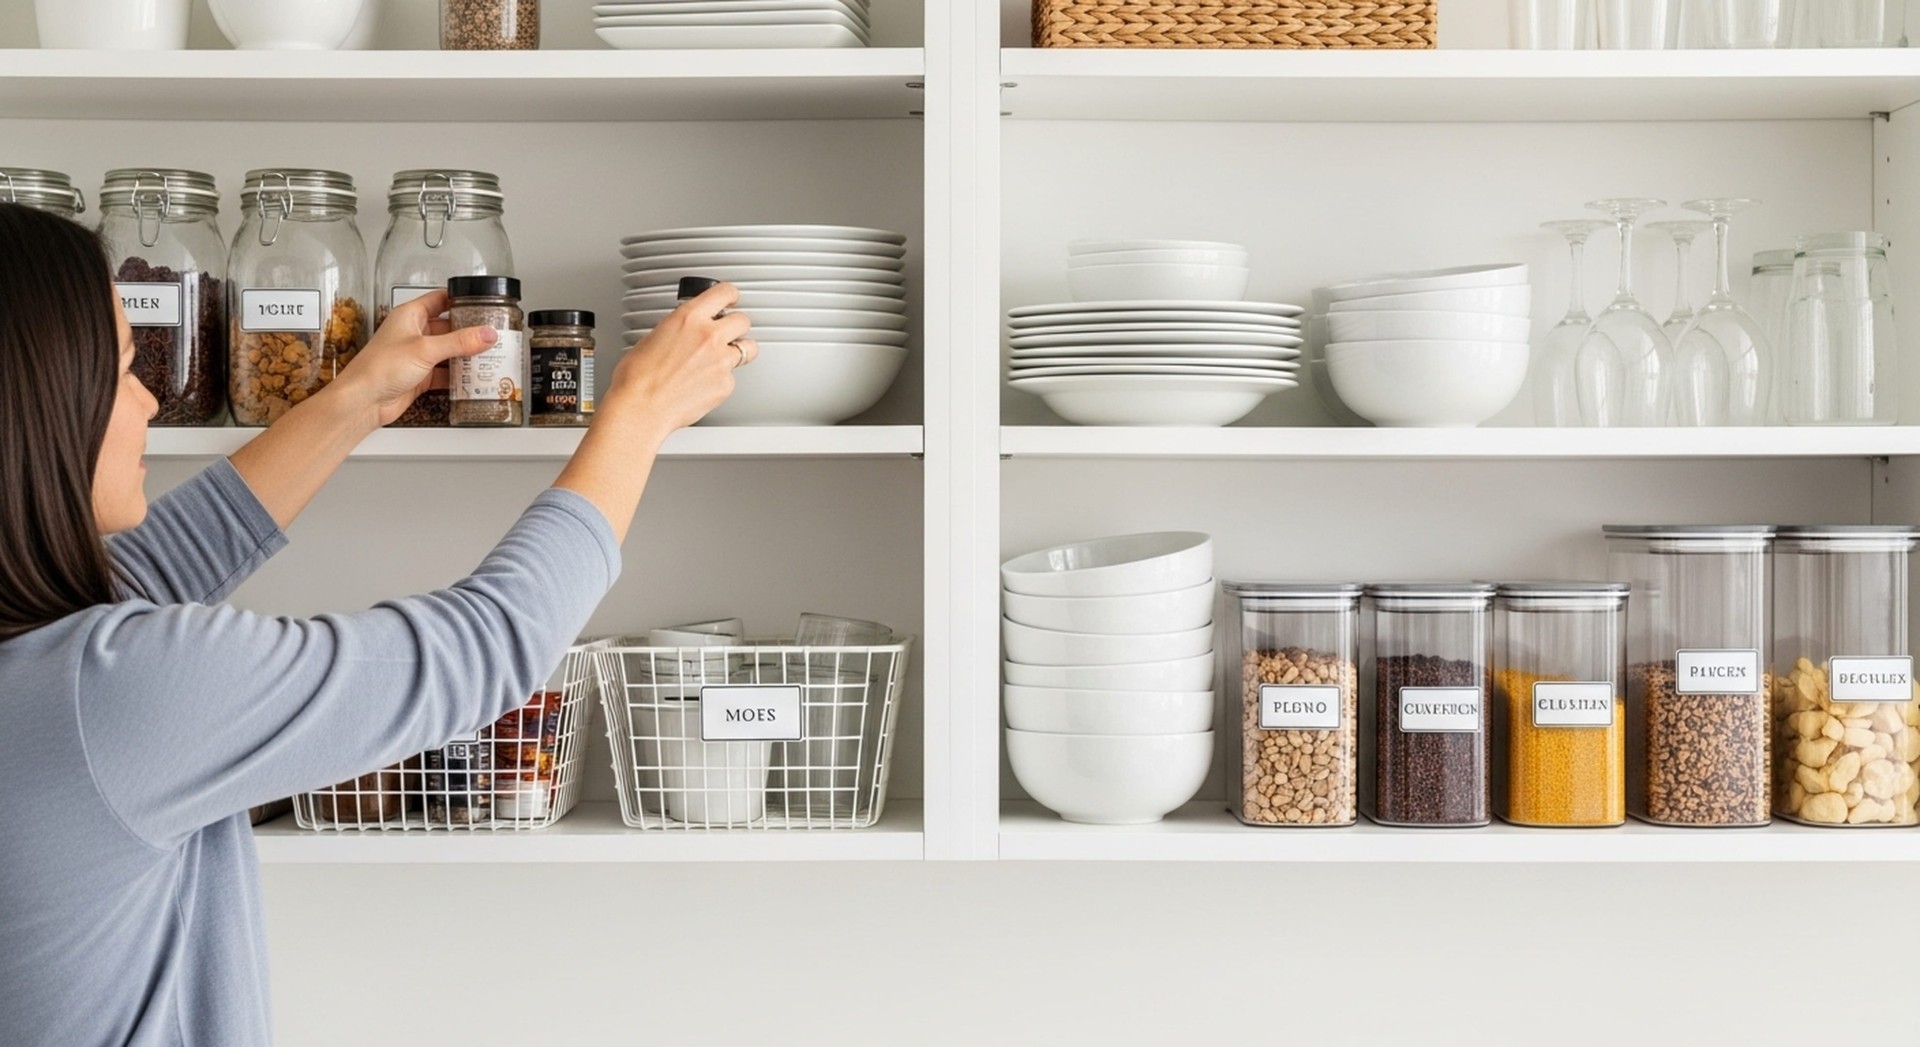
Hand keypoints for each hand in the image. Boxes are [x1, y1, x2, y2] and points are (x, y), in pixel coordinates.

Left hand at [332, 290, 500, 427]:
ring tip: (489, 356)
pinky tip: (472, 378)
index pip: (440, 299)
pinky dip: (458, 376)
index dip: (460, 300)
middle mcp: (413, 333)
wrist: (364, 400)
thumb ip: (459, 341)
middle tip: (492, 334)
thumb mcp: (425, 349)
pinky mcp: (420, 376)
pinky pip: (445, 373)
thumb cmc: (380, 368)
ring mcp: (417, 356)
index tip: (482, 303)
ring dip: (466, 355)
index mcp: (410, 316)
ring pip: (448, 351)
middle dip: (469, 332)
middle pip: (448, 327)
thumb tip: (486, 334)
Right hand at [601, 282, 756, 436]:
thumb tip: (685, 331)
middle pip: (743, 320)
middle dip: (736, 326)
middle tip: (728, 332)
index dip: (729, 295)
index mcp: (689, 318)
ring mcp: (721, 361)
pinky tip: (704, 384)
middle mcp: (709, 336)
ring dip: (738, 351)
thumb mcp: (653, 337)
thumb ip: (678, 329)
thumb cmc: (637, 377)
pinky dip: (722, 380)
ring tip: (721, 359)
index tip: (730, 299)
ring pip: (748, 349)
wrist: (641, 407)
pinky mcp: (725, 385)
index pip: (724, 292)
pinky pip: (733, 377)